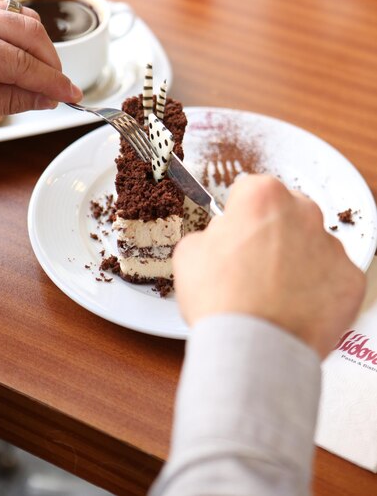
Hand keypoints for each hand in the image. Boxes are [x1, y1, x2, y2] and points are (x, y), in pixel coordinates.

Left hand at [0, 0, 82, 122]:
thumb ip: (6, 101)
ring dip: (40, 47)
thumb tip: (45, 98)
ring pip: (22, 17)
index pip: (24, 63)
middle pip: (30, 32)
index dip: (52, 82)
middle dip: (51, 63)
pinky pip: (6, 11)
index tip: (71, 95)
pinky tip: (22, 56)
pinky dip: (22, 34)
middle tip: (58, 90)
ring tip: (41, 76)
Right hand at [174, 175, 365, 358]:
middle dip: (273, 234)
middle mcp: (304, 213)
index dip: (238, 216)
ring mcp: (332, 247)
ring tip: (274, 294)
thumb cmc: (220, 299)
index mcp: (263, 196)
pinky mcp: (350, 280)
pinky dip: (318, 291)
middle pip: (287, 214)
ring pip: (312, 245)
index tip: (236, 236)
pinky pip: (333, 278)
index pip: (250, 192)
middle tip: (254, 266)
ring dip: (297, 261)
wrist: (252, 349)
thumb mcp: (190, 253)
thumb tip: (223, 238)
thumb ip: (212, 234)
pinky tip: (295, 308)